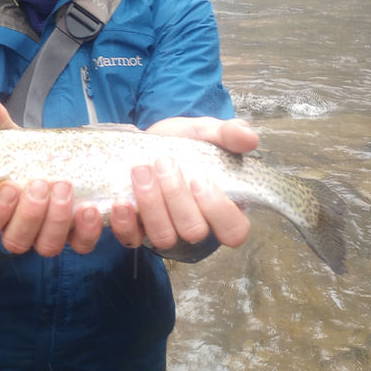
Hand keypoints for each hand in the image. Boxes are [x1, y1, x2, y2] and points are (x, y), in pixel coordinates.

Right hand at [0, 90, 102, 256]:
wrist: (69, 159)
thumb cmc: (30, 156)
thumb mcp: (12, 138)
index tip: (9, 186)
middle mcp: (20, 231)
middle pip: (16, 241)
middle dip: (29, 214)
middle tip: (41, 183)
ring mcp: (49, 237)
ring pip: (48, 246)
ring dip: (57, 220)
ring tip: (65, 187)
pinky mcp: (78, 238)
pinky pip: (82, 245)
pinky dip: (88, 230)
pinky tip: (92, 207)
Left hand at [110, 117, 254, 250]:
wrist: (145, 141)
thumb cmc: (183, 142)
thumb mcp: (206, 132)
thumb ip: (229, 133)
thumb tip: (250, 138)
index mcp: (221, 208)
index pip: (233, 230)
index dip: (218, 210)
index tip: (199, 178)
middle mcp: (195, 225)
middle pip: (194, 231)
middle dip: (177, 197)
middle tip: (164, 162)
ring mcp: (165, 231)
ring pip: (163, 237)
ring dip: (151, 204)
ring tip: (140, 170)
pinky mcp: (136, 231)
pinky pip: (131, 239)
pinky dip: (124, 222)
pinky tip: (120, 200)